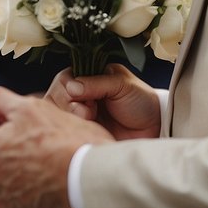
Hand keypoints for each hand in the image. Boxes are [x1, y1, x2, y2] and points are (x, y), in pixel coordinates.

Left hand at [0, 86, 112, 207]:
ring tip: (40, 162)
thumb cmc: (61, 138)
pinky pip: (9, 197)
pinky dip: (20, 189)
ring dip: (10, 170)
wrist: (91, 178)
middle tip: (37, 144)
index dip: (7, 123)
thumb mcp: (28, 107)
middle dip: (5, 147)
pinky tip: (40, 180)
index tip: (29, 127)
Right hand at [45, 64, 161, 140]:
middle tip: (91, 111)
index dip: (71, 89)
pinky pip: (62, 131)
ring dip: (71, 118)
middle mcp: (78, 94)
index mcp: (88, 76)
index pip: (64, 78)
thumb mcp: (123, 85)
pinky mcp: (79, 132)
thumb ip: (97, 83)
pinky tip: (86, 131)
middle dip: (70, 105)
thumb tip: (72, 87)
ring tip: (90, 121)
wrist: (153, 129)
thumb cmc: (140, 102)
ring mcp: (77, 114)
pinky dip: (70, 131)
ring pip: (55, 114)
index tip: (89, 99)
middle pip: (55, 95)